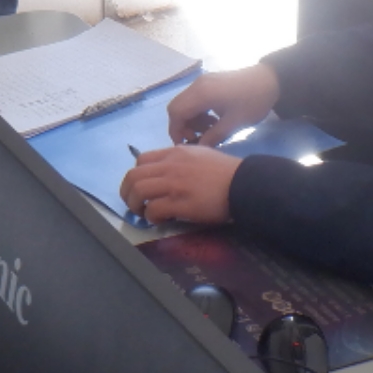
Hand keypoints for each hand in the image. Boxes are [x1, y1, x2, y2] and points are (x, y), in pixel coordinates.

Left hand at [118, 144, 241, 226]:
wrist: (246, 184)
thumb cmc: (227, 172)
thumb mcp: (200, 154)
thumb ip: (180, 159)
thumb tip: (167, 171)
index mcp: (175, 153)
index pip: (141, 159)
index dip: (135, 175)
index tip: (139, 186)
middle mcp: (170, 166)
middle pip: (133, 176)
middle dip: (127, 192)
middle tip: (133, 204)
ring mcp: (174, 184)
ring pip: (138, 192)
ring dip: (135, 205)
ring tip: (143, 214)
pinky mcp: (180, 203)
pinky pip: (153, 210)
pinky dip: (150, 217)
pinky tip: (158, 220)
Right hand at [166, 64, 279, 146]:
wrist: (271, 80)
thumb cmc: (254, 101)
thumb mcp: (235, 123)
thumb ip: (213, 136)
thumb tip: (198, 148)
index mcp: (202, 94)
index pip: (176, 113)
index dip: (176, 130)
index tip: (187, 144)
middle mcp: (197, 85)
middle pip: (176, 107)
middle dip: (182, 125)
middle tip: (197, 138)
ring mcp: (202, 82)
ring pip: (184, 103)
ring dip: (191, 119)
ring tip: (209, 129)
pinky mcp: (208, 82)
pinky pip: (193, 98)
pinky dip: (197, 111)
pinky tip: (213, 119)